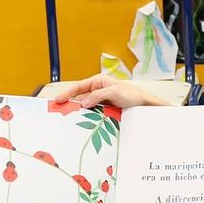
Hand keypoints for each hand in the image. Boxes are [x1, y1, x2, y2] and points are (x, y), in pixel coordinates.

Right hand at [54, 74, 169, 109]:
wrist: (144, 104)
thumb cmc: (132, 95)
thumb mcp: (114, 93)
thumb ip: (98, 96)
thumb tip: (83, 102)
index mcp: (98, 81)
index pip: (79, 87)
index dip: (68, 93)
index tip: (59, 99)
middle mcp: (98, 89)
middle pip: (80, 97)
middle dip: (71, 104)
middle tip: (60, 111)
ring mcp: (101, 100)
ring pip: (86, 106)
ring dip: (80, 112)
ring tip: (70, 118)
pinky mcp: (105, 110)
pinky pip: (94, 113)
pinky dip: (88, 117)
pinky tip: (84, 122)